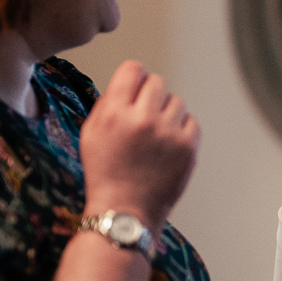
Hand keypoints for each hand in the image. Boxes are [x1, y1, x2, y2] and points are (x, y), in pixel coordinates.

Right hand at [79, 60, 199, 228]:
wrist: (125, 211)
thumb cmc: (105, 173)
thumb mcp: (91, 133)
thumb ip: (109, 103)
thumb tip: (131, 82)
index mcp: (114, 113)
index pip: (133, 69)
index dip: (135, 79)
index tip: (134, 91)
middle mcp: (142, 119)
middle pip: (157, 82)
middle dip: (150, 96)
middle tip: (144, 117)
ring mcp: (168, 133)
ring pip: (176, 101)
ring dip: (167, 113)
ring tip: (155, 135)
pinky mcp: (187, 148)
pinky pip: (191, 121)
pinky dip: (181, 130)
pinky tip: (168, 145)